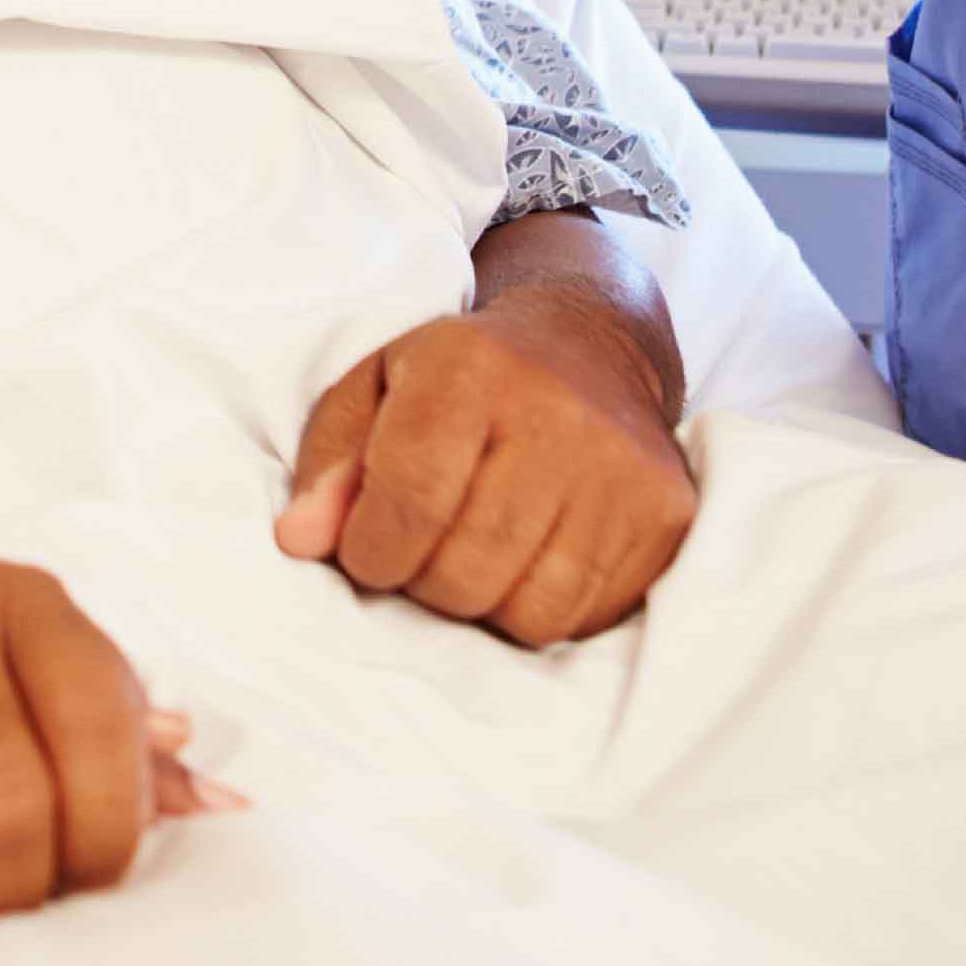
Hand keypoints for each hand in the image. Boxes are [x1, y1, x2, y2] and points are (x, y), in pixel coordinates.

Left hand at [274, 286, 699, 646]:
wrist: (590, 347)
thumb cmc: (460, 378)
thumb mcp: (376, 389)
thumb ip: (329, 463)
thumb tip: (300, 541)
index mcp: (470, 369)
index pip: (408, 498)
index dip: (369, 549)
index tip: (363, 550)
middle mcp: (558, 414)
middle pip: (464, 570)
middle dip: (421, 582)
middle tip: (419, 551)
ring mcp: (622, 469)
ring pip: (526, 610)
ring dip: (480, 604)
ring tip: (472, 552)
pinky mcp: (665, 516)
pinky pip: (580, 618)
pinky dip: (537, 609)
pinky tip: (527, 558)